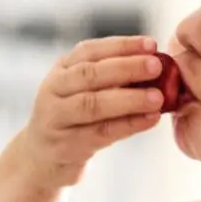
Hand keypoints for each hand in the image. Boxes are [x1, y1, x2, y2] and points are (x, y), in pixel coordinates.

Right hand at [20, 35, 165, 188]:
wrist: (42, 157)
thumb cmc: (74, 119)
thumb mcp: (84, 92)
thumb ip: (112, 79)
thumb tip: (157, 67)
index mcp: (62, 70)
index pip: (90, 50)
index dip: (121, 46)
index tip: (151, 44)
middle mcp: (54, 90)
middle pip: (90, 74)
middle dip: (126, 67)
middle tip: (157, 66)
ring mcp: (56, 119)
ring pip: (93, 105)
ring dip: (129, 99)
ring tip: (158, 97)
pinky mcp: (66, 146)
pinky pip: (101, 133)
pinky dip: (129, 125)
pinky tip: (151, 119)